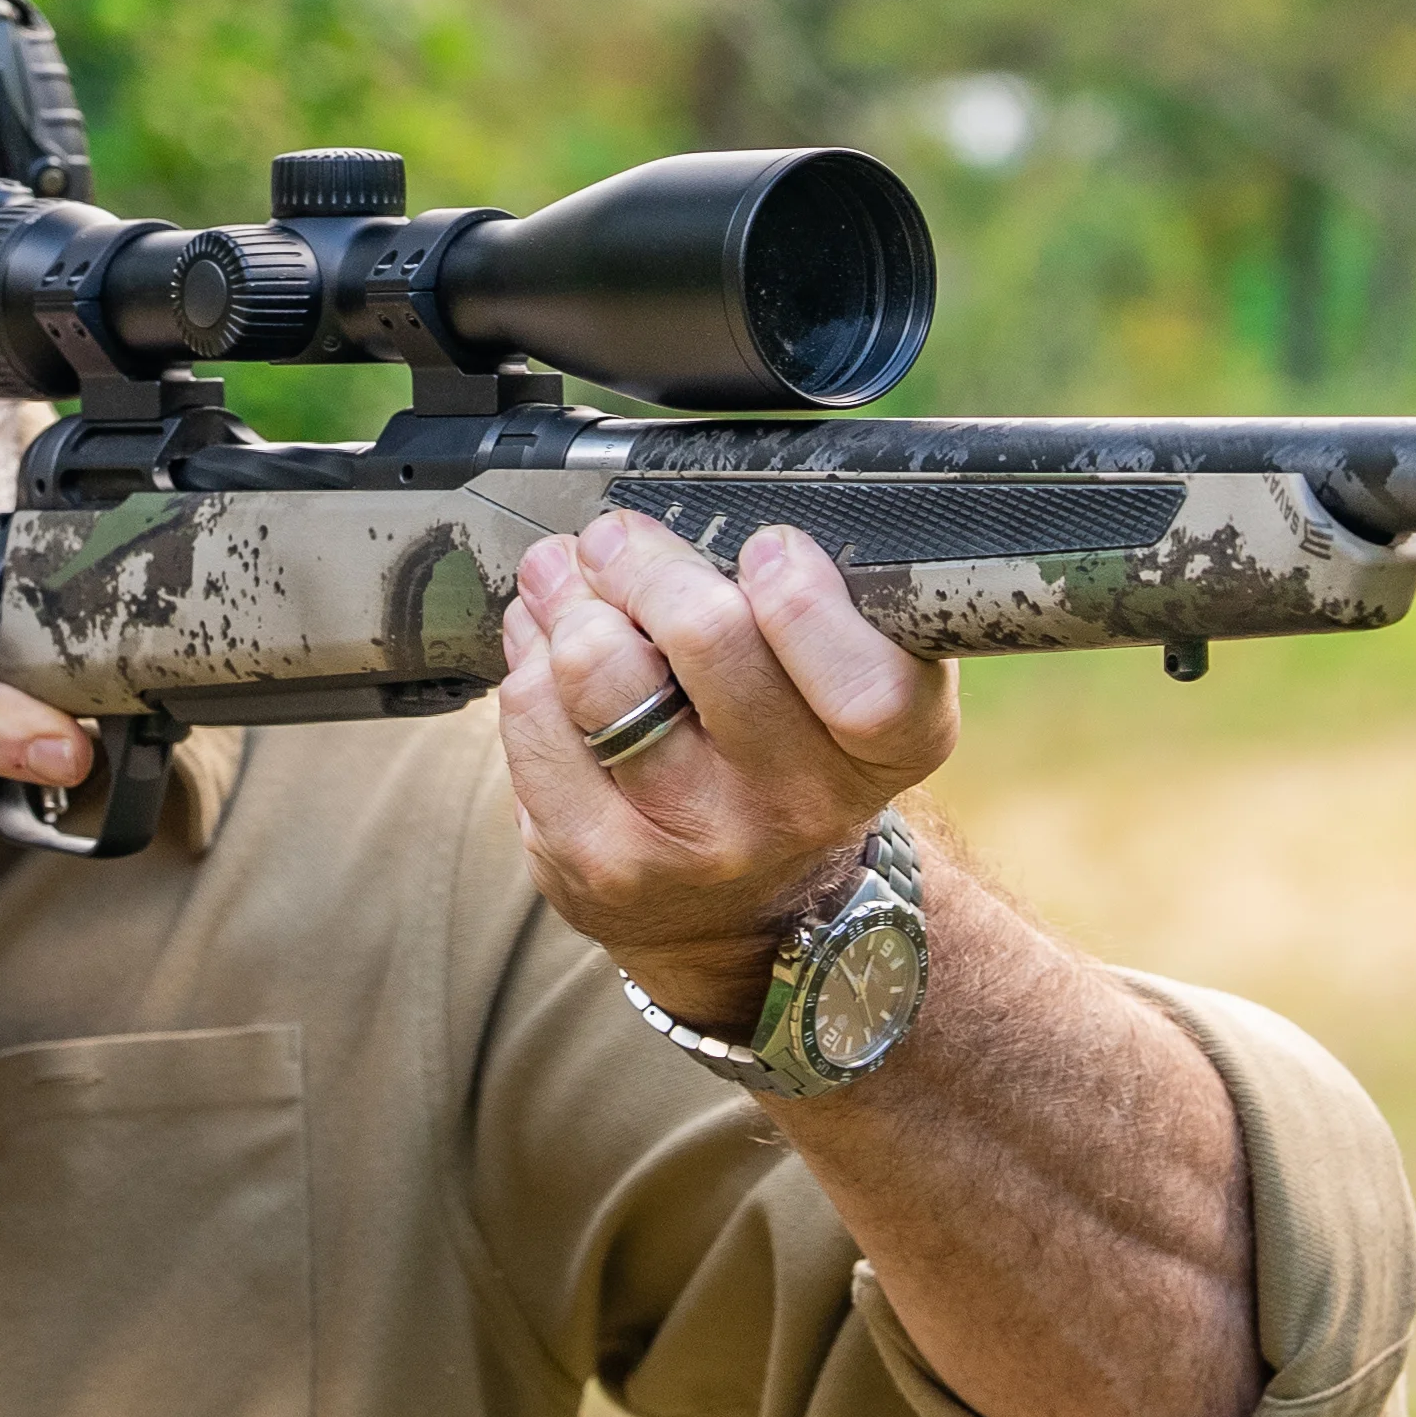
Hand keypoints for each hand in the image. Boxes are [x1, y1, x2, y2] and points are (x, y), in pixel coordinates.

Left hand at [497, 512, 957, 1028]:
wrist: (743, 908)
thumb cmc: (789, 749)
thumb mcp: (847, 683)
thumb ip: (813, 598)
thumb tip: (690, 508)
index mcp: (885, 750)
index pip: (865, 681)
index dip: (804, 597)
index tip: (767, 550)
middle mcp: (799, 806)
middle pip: (709, 636)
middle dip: (645, 562)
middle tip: (619, 541)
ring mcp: (693, 841)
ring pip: (600, 667)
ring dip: (569, 600)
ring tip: (567, 584)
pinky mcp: (599, 863)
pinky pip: (535, 716)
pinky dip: (530, 661)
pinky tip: (545, 653)